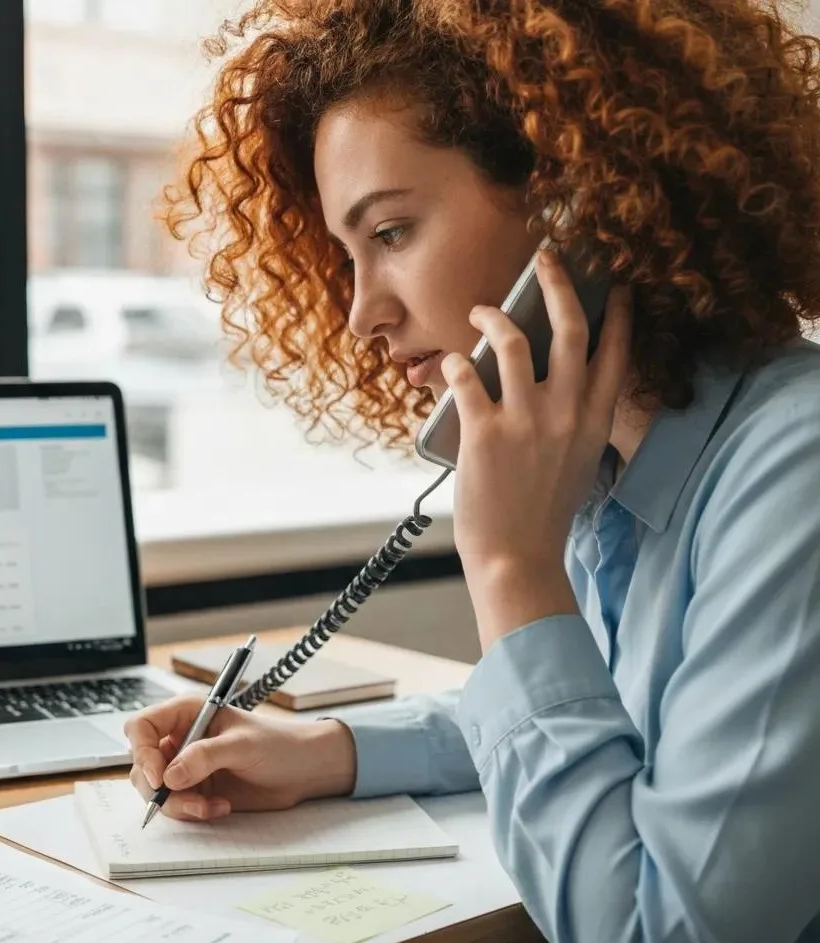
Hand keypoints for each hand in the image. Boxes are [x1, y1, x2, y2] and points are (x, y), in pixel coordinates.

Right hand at [123, 694, 356, 821]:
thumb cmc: (278, 744)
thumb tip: (170, 775)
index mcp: (187, 713)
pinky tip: (219, 807)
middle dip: (159, 788)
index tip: (159, 776)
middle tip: (188, 800)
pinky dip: (192, 812)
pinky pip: (176, 806)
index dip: (142, 751)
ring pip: (155, 790)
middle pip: (142, 764)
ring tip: (209, 806)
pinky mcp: (195, 790)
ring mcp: (185, 766)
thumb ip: (205, 756)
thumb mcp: (242, 745)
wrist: (303, 771)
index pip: (142, 727)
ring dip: (178, 804)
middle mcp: (180, 738)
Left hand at [441, 249, 631, 647]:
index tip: (614, 285)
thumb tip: (550, 387)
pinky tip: (451, 363)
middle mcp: (567, 413)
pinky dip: (455, 363)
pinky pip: (466, 376)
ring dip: (494, 316)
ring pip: (514, 340)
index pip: (616, 353)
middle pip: (570, 328)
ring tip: (481, 311)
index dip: (617, 313)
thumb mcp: (575, 464)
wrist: (517, 558)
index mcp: (595, 422)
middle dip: (559, 283)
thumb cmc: (542, 515)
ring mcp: (527, 420)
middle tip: (546, 259)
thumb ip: (571, 424)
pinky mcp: (485, 432)